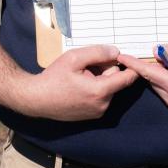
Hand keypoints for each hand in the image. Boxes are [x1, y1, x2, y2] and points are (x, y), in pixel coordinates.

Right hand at [16, 45, 138, 120]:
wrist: (36, 99)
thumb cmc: (54, 77)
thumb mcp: (74, 58)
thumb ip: (97, 53)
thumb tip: (116, 52)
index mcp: (100, 91)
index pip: (127, 78)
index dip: (131, 66)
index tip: (130, 57)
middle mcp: (103, 104)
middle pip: (115, 81)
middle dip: (106, 69)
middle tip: (87, 64)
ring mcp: (97, 112)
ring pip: (107, 88)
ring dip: (99, 79)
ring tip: (79, 75)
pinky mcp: (91, 115)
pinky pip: (100, 97)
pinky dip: (94, 88)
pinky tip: (78, 85)